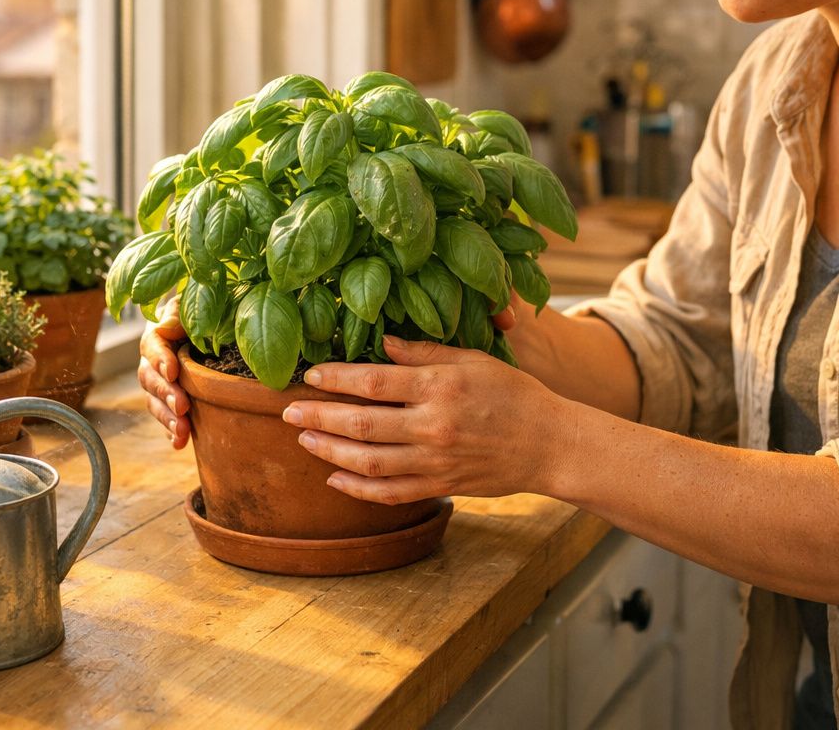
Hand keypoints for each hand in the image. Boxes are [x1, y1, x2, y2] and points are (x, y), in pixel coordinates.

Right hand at [137, 297, 191, 448]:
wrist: (204, 326)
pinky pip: (165, 418)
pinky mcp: (169, 401)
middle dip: (166, 394)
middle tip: (183, 406)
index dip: (160, 360)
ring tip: (183, 431)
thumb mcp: (190, 305)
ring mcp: (158, 384)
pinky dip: (171, 432)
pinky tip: (179, 444)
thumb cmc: (200, 310)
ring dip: (167, 418)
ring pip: (154, 402)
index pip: (151, 347)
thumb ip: (178, 315)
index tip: (173, 372)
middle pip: (150, 379)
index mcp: (156, 335)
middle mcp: (151, 362)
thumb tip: (164, 329)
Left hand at [282, 335, 576, 504]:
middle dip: (318, 418)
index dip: (336, 379)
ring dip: (329, 452)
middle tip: (288, 412)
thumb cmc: (513, 394)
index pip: (373, 382)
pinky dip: (357, 489)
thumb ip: (427, 354)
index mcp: (439, 388)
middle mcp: (433, 427)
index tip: (311, 375)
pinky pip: (390, 494)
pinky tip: (334, 478)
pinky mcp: (440, 487)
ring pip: (368, 463)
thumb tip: (386, 345)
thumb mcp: (473, 360)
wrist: (550, 444)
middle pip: (361, 425)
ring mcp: (435, 462)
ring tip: (304, 441)